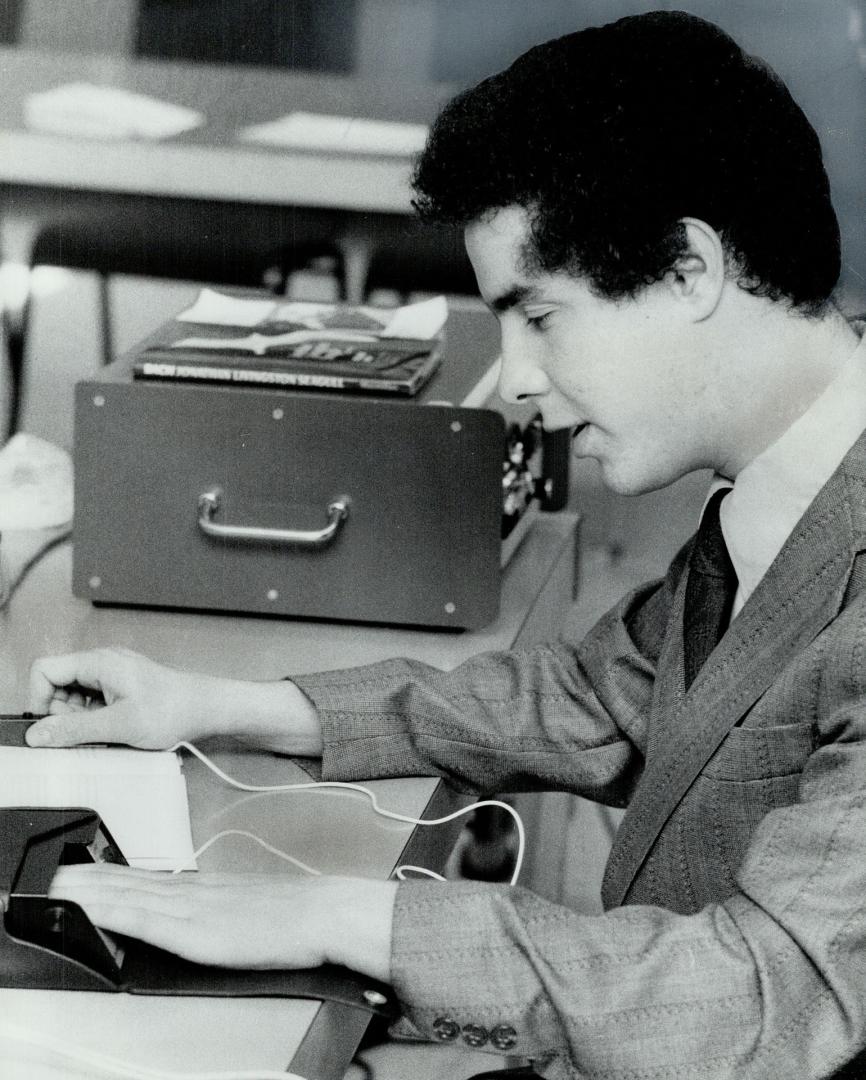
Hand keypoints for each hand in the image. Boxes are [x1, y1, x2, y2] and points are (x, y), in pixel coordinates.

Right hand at [26, 647, 219, 748]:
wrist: (206, 709)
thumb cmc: (173, 709)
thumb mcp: (117, 725)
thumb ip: (74, 729)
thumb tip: (38, 733)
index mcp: (98, 662)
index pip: (45, 670)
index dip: (38, 699)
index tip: (47, 725)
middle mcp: (103, 664)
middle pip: (57, 685)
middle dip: (61, 713)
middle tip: (83, 731)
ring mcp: (112, 676)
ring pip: (74, 697)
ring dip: (79, 719)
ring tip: (104, 731)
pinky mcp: (120, 689)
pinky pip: (92, 703)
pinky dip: (94, 720)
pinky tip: (112, 730)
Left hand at [49, 863, 395, 980]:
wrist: (322, 913)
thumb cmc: (295, 915)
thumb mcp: (251, 904)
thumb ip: (221, 905)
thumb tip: (202, 912)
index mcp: (205, 888)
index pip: (145, 880)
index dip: (107, 877)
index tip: (79, 872)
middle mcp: (192, 893)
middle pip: (128, 884)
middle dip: (86, 881)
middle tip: (51, 875)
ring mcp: (191, 910)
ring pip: (128, 897)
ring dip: (88, 892)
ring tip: (57, 887)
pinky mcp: (195, 931)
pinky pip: (143, 920)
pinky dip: (112, 912)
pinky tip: (91, 909)